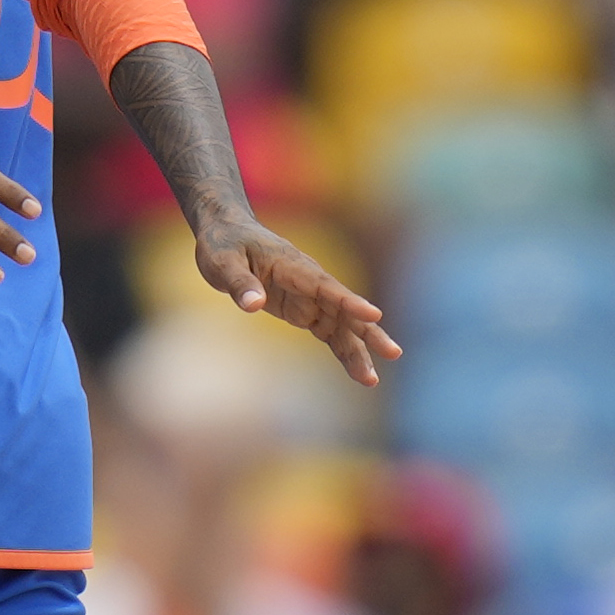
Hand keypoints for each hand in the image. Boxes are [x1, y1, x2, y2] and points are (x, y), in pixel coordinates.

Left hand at [194, 211, 400, 386]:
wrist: (228, 234)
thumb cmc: (224, 245)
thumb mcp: (221, 262)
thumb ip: (239, 284)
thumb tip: (254, 306)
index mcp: (293, 266)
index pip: (326, 286)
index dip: (350, 302)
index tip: (374, 315)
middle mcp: (309, 282)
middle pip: (344, 309)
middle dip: (367, 332)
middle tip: (393, 352)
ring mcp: (310, 297)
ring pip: (342, 325)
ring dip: (358, 350)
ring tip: (371, 380)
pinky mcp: (304, 310)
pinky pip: (329, 332)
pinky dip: (343, 351)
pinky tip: (359, 372)